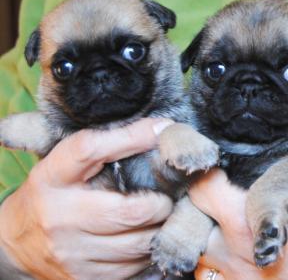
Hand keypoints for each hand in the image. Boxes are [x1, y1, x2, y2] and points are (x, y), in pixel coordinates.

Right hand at [0, 118, 174, 279]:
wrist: (15, 241)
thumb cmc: (55, 192)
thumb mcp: (67, 163)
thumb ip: (108, 145)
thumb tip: (163, 129)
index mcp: (53, 176)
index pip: (90, 150)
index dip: (133, 138)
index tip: (162, 131)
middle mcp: (61, 216)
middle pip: (131, 212)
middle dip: (162, 204)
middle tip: (167, 196)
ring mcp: (72, 252)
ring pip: (140, 244)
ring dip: (161, 229)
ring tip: (161, 216)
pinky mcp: (84, 277)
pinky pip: (134, 267)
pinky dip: (148, 250)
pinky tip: (146, 237)